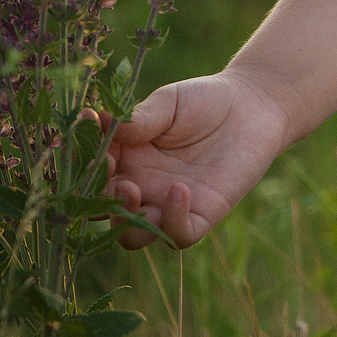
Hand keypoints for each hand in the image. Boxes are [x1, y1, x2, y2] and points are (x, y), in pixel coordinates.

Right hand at [104, 65, 289, 248]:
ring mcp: (167, 205)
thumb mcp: (168, 103)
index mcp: (124, 159)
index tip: (87, 135)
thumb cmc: (204, 101)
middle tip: (110, 171)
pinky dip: (172, 221)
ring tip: (133, 190)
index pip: (92, 172)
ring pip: (132, 235)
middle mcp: (140, 187)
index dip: (83, 161)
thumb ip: (139, 118)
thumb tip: (101, 122)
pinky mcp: (201, 215)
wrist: (253, 106)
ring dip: (125, 220)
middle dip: (98, 198)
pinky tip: (179, 190)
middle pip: (103, 210)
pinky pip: (178, 235)